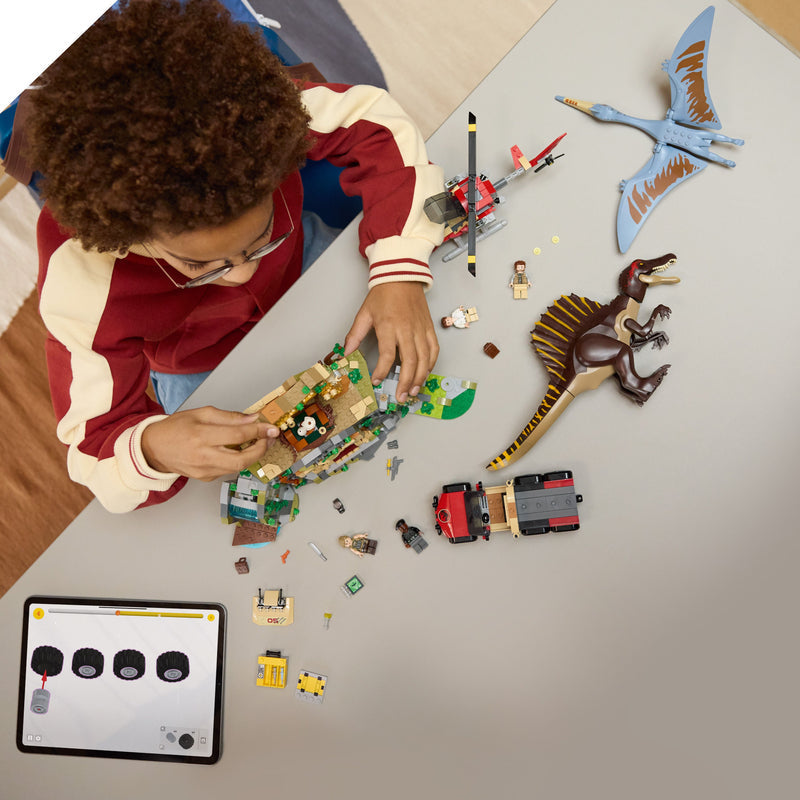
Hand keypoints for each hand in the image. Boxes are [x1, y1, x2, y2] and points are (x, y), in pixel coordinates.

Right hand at [141, 406, 278, 479]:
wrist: (154, 448)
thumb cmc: (176, 427)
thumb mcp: (201, 413)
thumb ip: (229, 417)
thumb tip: (253, 419)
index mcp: (201, 435)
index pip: (238, 435)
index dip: (259, 431)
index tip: (271, 428)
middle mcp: (203, 456)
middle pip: (242, 459)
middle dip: (261, 449)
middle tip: (269, 439)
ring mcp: (204, 470)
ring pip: (237, 466)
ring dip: (252, 455)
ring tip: (258, 442)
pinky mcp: (205, 478)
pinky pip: (228, 469)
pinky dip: (238, 459)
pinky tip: (240, 450)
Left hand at [343, 282, 438, 401]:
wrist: (401, 276)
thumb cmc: (383, 294)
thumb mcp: (364, 313)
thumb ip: (355, 335)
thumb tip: (346, 354)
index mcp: (389, 326)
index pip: (387, 355)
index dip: (382, 371)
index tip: (377, 381)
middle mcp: (407, 329)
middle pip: (410, 361)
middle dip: (406, 382)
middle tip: (402, 397)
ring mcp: (420, 329)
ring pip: (425, 358)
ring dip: (420, 377)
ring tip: (414, 391)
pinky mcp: (429, 327)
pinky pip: (434, 349)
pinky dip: (431, 364)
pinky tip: (425, 373)